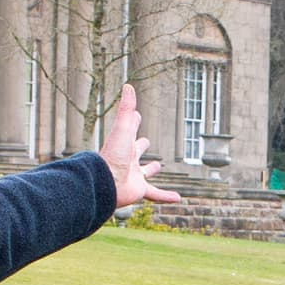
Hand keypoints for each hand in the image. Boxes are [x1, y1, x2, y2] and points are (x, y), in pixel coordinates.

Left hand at [98, 84, 183, 207]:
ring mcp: (133, 176)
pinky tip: (178, 198)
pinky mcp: (140, 190)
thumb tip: (128, 86)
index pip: (128, 130)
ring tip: (158, 166)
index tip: (135, 115)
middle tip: (145, 141)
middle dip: (139, 146)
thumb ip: (126, 108)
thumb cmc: (112, 156)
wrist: (106, 184)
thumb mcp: (122, 129)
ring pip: (144, 172)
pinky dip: (166, 196)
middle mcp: (127, 160)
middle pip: (135, 151)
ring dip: (151, 170)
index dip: (132, 121)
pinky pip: (156, 194)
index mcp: (123, 144)